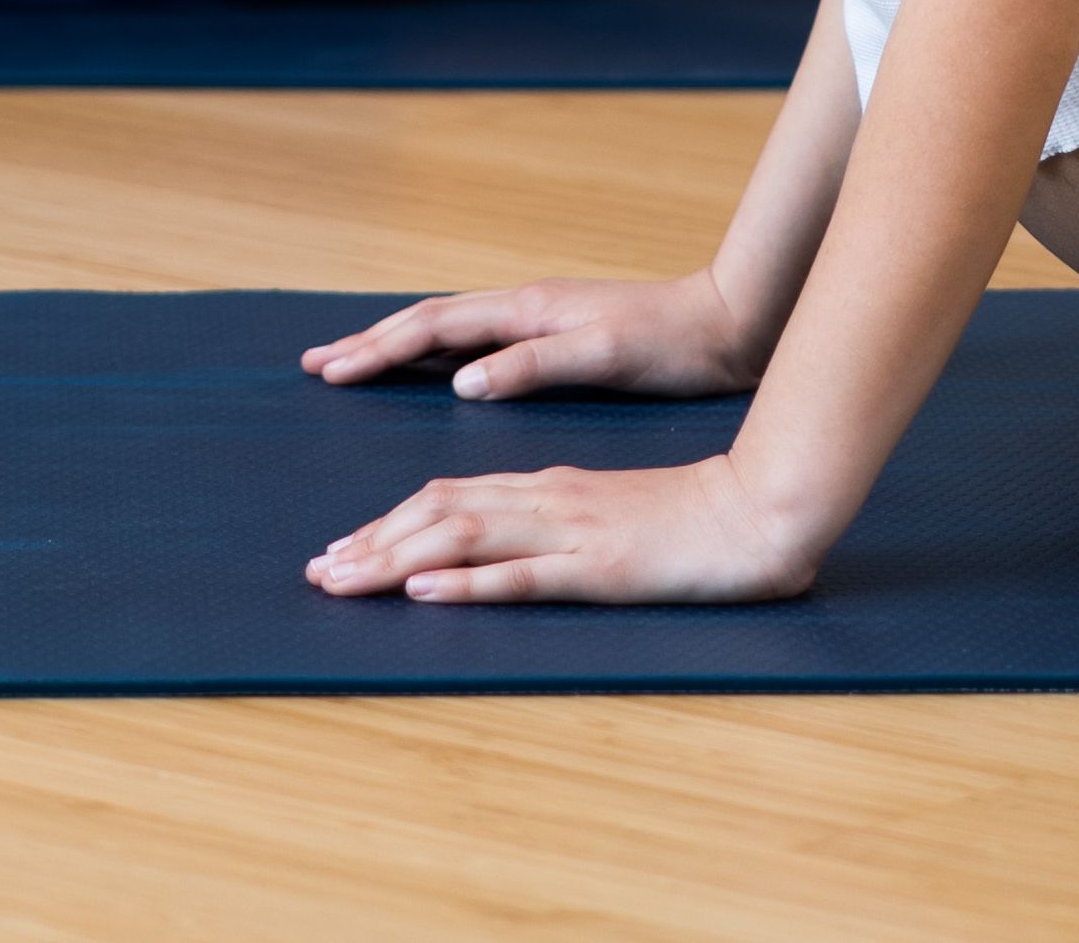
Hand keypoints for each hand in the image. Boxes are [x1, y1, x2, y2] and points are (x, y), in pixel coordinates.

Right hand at [302, 273, 766, 405]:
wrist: (729, 322)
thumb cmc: (672, 343)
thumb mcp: (604, 355)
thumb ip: (533, 365)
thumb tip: (461, 382)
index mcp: (528, 310)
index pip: (434, 326)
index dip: (379, 349)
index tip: (332, 371)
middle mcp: (524, 308)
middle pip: (429, 322)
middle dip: (371, 343)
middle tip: (317, 366)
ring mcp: (538, 320)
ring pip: (449, 331)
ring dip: (398, 347)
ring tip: (355, 364)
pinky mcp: (555, 337)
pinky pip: (475, 344)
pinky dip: (437, 356)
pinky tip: (432, 373)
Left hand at [307, 452, 826, 605]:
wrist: (761, 508)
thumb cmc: (694, 519)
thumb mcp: (609, 514)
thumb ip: (557, 524)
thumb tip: (502, 547)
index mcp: (549, 487)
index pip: (449, 496)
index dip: (387, 523)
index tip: (340, 551)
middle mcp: (548, 500)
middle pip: (440, 512)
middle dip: (371, 542)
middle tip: (317, 573)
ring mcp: (572, 532)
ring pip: (465, 538)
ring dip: (395, 560)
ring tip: (344, 581)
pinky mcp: (600, 568)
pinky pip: (524, 575)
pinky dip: (468, 583)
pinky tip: (426, 591)